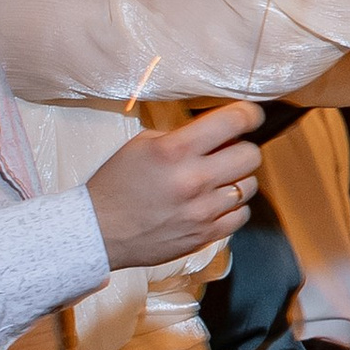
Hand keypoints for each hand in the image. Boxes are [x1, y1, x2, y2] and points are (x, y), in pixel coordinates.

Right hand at [88, 103, 261, 267]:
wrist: (98, 231)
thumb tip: (220, 134)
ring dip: (236, 179)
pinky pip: (241, 215)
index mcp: (175, 151)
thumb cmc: (117, 185)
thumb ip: (184, 137)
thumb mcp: (143, 145)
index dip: (248, 114)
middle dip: (241, 148)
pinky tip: (213, 203)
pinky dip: (232, 208)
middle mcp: (193, 180)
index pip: (233, 122)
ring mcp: (202, 211)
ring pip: (249, 186)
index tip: (251, 115)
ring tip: (215, 181)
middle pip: (250, 155)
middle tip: (227, 152)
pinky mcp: (205, 236)